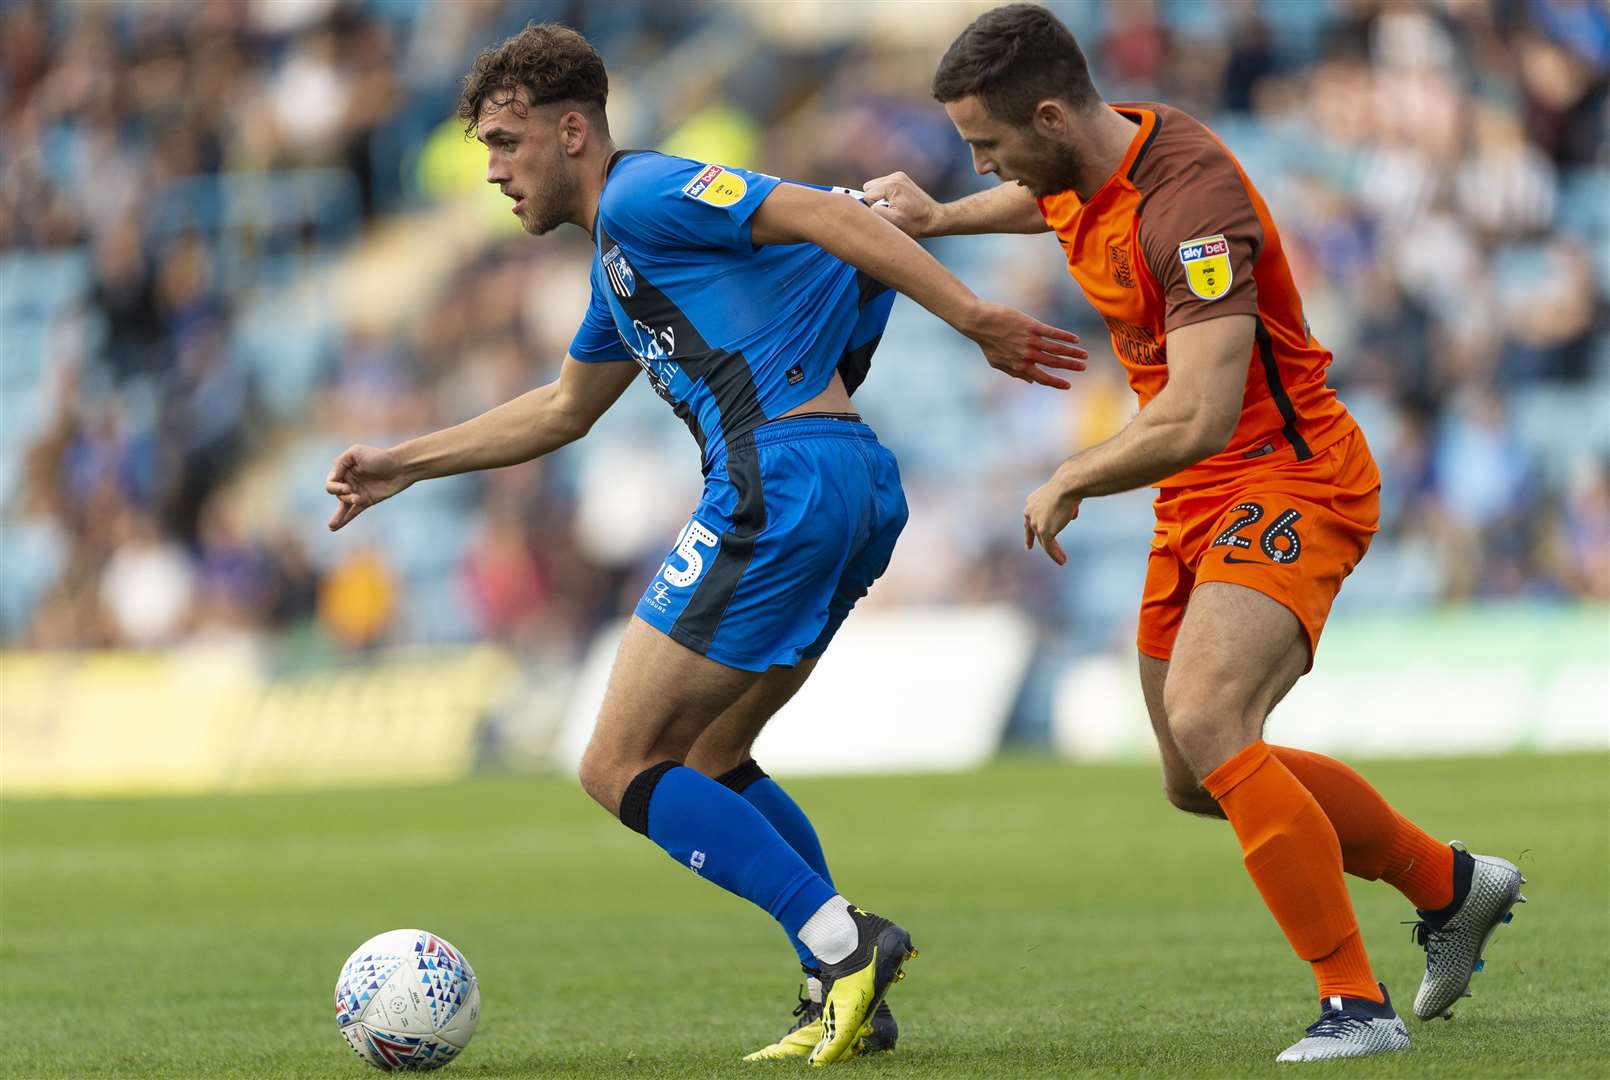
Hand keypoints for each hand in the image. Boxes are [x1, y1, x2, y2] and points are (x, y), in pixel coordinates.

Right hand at [325, 445, 409, 530]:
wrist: (402, 467)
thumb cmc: (380, 457)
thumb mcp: (356, 452)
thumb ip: (341, 462)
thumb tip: (333, 478)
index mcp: (344, 470)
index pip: (331, 482)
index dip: (335, 487)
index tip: (347, 488)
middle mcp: (349, 481)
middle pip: (337, 494)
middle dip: (344, 497)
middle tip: (355, 496)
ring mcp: (357, 492)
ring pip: (343, 505)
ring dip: (338, 514)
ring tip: (332, 525)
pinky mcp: (367, 501)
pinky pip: (353, 512)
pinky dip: (345, 519)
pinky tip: (335, 528)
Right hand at [862, 171, 939, 237]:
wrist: (934, 218)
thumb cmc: (915, 223)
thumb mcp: (892, 221)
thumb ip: (874, 211)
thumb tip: (863, 204)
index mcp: (892, 185)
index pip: (867, 195)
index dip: (873, 207)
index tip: (886, 213)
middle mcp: (895, 177)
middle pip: (868, 187)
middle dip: (874, 200)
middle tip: (889, 210)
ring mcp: (899, 176)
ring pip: (874, 186)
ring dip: (880, 197)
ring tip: (894, 207)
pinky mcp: (901, 178)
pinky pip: (883, 185)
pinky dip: (886, 194)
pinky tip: (897, 202)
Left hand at [959, 301, 1087, 387]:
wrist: (980, 322)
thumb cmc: (987, 343)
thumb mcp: (998, 363)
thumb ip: (1015, 373)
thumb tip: (1030, 381)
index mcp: (1019, 366)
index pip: (1042, 378)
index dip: (1056, 383)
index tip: (1068, 385)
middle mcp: (1027, 355)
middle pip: (1054, 363)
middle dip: (1070, 366)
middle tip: (1083, 367)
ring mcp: (1031, 340)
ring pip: (1057, 349)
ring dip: (1072, 352)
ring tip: (1084, 354)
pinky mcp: (1032, 326)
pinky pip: (1053, 333)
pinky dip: (1065, 337)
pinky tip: (1075, 339)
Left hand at [1024, 473, 1081, 565]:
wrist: (1067, 485)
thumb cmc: (1069, 485)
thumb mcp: (1065, 494)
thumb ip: (1066, 505)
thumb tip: (1072, 515)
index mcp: (1032, 502)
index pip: (1028, 517)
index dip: (1027, 526)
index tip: (1025, 532)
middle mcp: (1030, 512)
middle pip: (1033, 529)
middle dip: (1032, 539)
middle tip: (1028, 546)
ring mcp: (1036, 523)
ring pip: (1043, 540)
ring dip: (1052, 550)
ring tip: (1061, 559)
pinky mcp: (1044, 531)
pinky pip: (1049, 547)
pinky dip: (1056, 554)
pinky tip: (1062, 561)